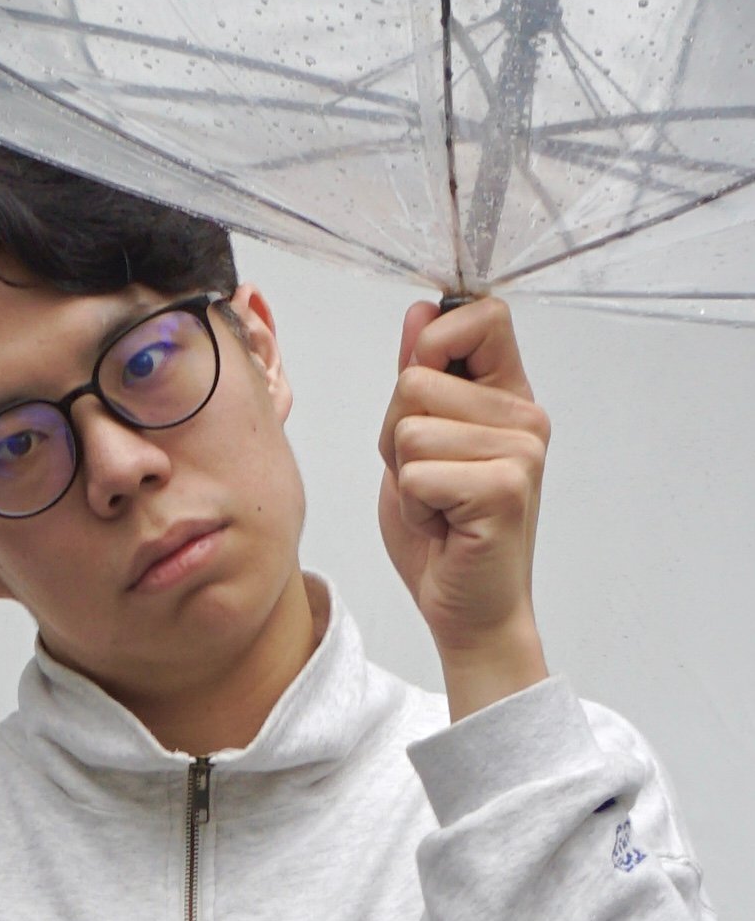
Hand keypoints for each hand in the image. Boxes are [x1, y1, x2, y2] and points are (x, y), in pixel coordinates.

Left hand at [377, 295, 550, 718]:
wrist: (468, 608)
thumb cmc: (442, 532)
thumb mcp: (415, 445)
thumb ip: (419, 380)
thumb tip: (421, 311)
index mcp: (508, 395)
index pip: (481, 316)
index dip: (434, 345)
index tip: (423, 396)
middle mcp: (525, 416)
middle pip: (414, 381)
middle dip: (395, 437)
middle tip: (428, 482)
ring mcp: (521, 450)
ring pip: (409, 429)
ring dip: (404, 475)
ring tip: (437, 505)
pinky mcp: (505, 487)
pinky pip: (416, 473)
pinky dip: (413, 505)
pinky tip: (443, 525)